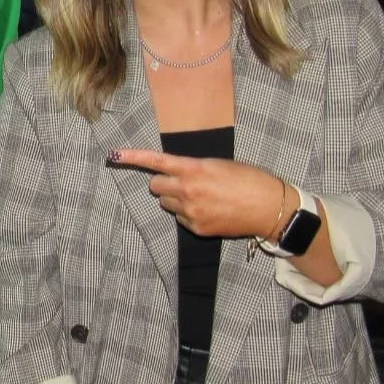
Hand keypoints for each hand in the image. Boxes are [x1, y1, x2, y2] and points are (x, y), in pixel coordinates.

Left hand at [109, 148, 283, 239]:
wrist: (269, 208)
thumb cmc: (248, 179)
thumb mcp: (219, 165)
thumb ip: (193, 168)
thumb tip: (177, 173)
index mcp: (193, 169)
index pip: (156, 161)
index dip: (132, 157)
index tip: (114, 155)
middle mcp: (187, 190)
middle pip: (155, 186)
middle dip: (164, 184)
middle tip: (182, 182)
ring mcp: (191, 212)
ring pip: (167, 204)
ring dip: (176, 199)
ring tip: (201, 197)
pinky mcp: (197, 229)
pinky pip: (181, 220)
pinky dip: (188, 215)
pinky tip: (209, 211)